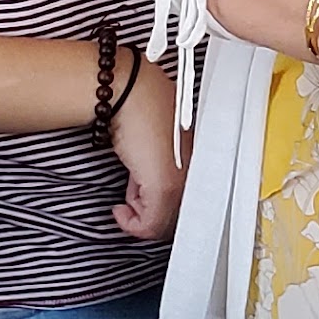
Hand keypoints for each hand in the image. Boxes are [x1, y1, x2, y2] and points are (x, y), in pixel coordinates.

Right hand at [109, 53, 183, 240]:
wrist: (130, 93)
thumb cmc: (139, 109)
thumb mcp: (154, 142)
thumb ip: (159, 165)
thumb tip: (149, 184)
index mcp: (197, 159)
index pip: (185, 199)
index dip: (159, 203)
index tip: (140, 197)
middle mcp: (194, 171)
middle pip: (174, 214)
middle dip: (148, 211)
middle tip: (131, 196)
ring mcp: (182, 180)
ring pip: (161, 222)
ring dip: (138, 215)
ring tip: (129, 191)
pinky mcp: (164, 186)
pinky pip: (149, 225)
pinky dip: (131, 224)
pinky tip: (121, 210)